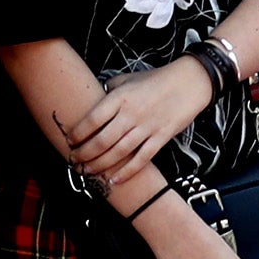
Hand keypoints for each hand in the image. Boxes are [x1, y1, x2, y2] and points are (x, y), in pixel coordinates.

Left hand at [62, 56, 216, 181]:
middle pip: (102, 140)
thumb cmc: (156, 79)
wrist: (189, 82)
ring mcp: (146, 127)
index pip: (93, 119)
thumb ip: (110, 89)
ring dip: (100, 164)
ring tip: (88, 171)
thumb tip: (94, 99)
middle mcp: (131, 114)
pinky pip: (141, 159)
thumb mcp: (128, 79)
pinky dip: (127, 172)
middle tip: (74, 160)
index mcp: (120, 97)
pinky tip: (114, 180)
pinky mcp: (160, 138)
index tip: (70, 140)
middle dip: (84, 154)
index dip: (78, 133)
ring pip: (118, 152)